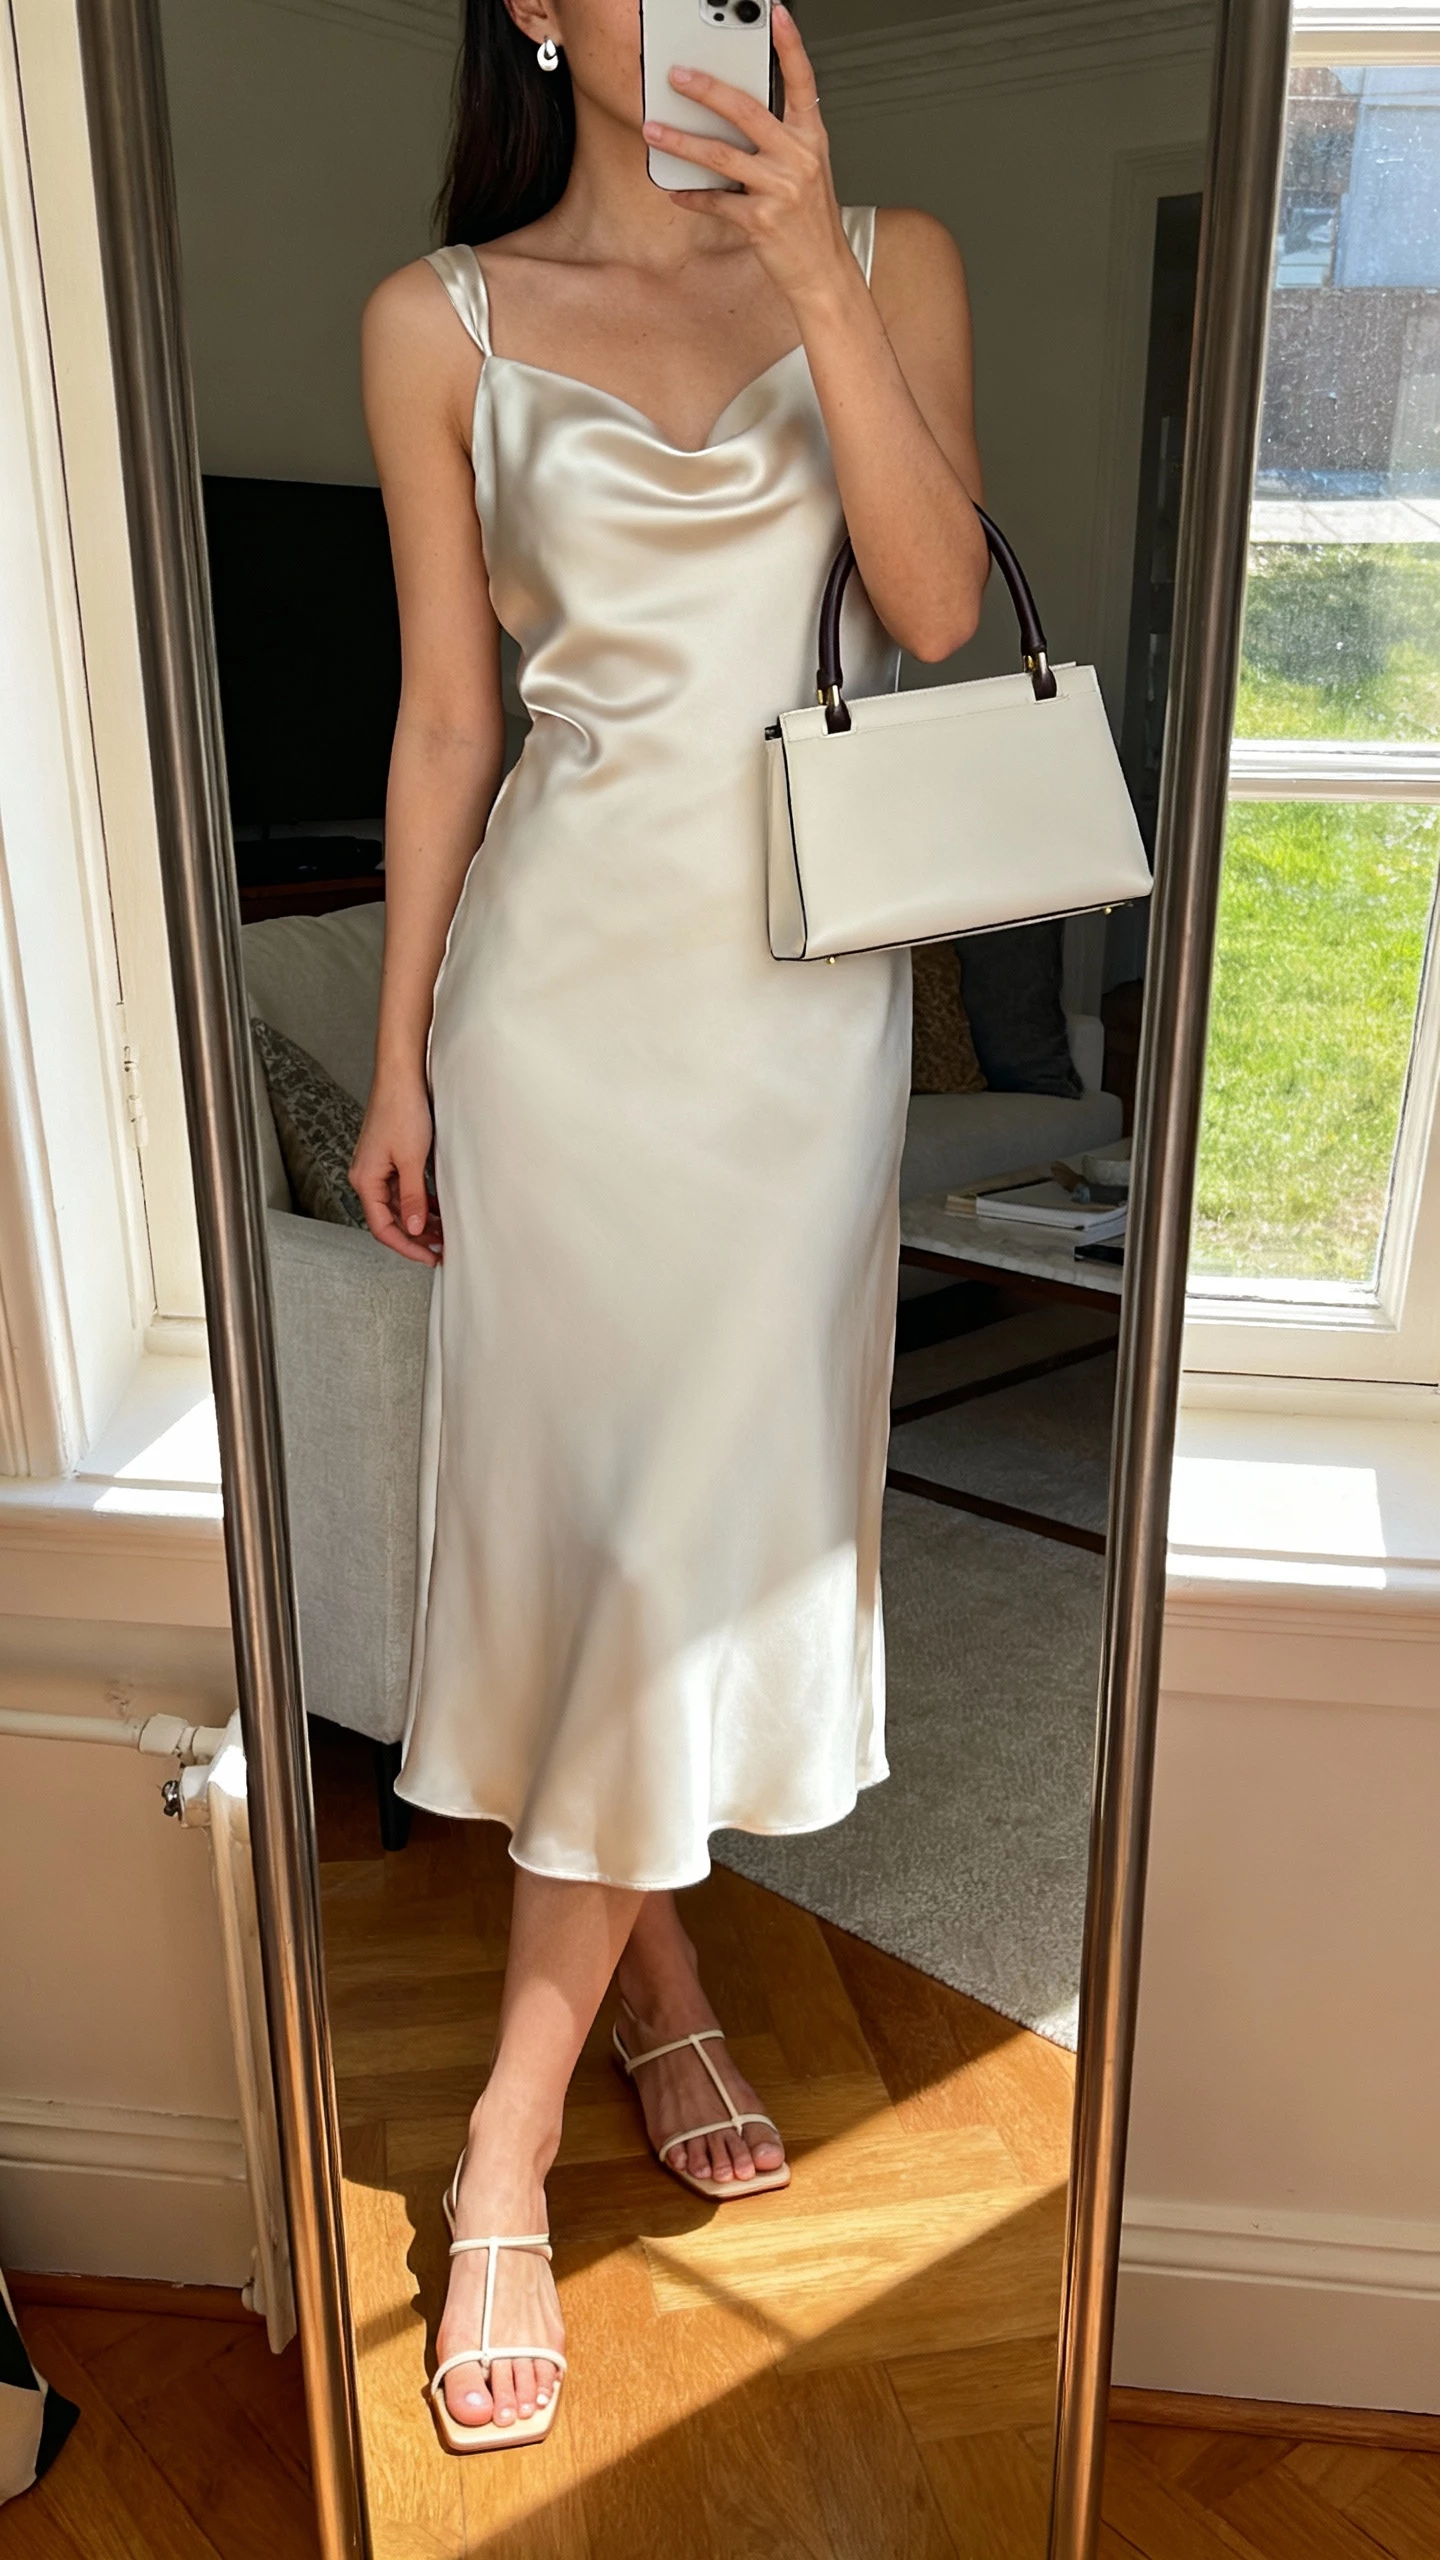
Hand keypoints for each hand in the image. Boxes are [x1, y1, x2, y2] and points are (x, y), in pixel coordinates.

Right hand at [350, 1074, 442, 1265]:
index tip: (428, 1257)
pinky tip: (437, 1208)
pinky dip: (420, 1201)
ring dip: (420, 1220)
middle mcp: (368, 1176)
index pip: (382, 1227)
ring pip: (399, 1205)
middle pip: (390, 1219)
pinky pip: (403, 1189)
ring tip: (443, 1232)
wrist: (402, 1076)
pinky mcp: (391, 1158)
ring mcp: (379, 1167)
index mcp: (365, 1180)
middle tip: (440, 1248)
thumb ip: (412, 1198)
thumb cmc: (402, 1110)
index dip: (406, 1246)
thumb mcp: (411, 1160)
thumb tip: (413, 1229)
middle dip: (415, 1236)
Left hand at [643, 5, 850, 311]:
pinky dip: (692, 196)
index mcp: (811, 139)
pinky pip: (716, 202)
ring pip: (721, 156)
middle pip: (747, 112)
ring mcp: (781, 189)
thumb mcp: (807, 172)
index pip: (802, 83)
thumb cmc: (812, 222)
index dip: (790, 46)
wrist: (824, 273)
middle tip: (677, 76)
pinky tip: (675, 190)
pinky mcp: (762, 221)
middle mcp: (798, 159)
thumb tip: (732, 119)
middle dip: (707, 90)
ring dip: (681, 142)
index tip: (775, 15)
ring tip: (654, 129)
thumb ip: (779, 141)